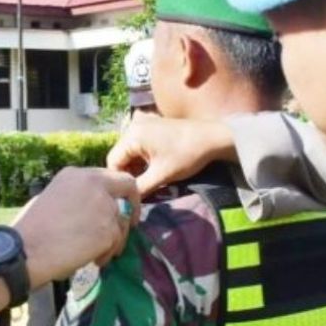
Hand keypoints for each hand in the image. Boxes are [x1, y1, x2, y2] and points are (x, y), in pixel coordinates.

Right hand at [13, 167, 138, 285]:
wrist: (25, 250)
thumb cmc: (29, 229)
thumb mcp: (53, 198)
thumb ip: (77, 197)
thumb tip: (90, 209)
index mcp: (76, 175)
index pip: (111, 176)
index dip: (118, 192)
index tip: (118, 206)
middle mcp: (94, 184)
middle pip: (128, 187)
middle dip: (132, 206)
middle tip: (130, 224)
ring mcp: (104, 206)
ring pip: (123, 222)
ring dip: (115, 239)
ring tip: (97, 253)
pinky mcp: (108, 230)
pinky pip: (116, 243)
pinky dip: (106, 254)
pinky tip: (92, 260)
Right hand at [106, 112, 235, 197]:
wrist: (213, 138)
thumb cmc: (187, 155)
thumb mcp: (161, 176)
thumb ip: (140, 189)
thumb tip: (126, 203)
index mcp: (132, 135)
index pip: (113, 162)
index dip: (121, 181)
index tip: (131, 193)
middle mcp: (133, 125)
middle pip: (121, 155)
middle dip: (129, 173)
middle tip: (141, 188)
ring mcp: (143, 122)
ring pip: (130, 151)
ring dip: (136, 166)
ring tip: (149, 179)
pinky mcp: (152, 124)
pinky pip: (139, 143)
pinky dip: (143, 157)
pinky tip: (154, 166)